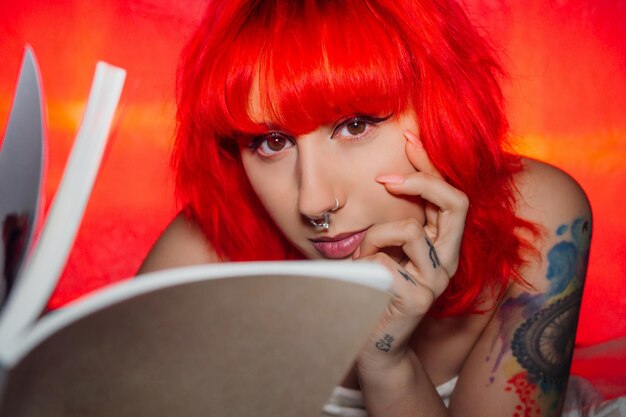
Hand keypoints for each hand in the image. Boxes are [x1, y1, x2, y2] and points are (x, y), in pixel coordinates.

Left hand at [354, 130, 468, 372]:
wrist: (372, 338)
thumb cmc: (374, 286)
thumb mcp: (384, 245)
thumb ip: (393, 218)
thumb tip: (387, 176)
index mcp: (443, 243)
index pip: (450, 194)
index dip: (431, 164)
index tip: (407, 136)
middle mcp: (449, 259)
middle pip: (456, 202)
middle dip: (422, 180)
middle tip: (386, 178)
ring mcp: (438, 280)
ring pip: (410, 230)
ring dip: (376, 236)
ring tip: (363, 257)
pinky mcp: (420, 298)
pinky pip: (385, 261)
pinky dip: (364, 263)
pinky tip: (361, 279)